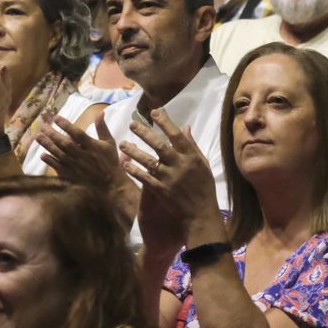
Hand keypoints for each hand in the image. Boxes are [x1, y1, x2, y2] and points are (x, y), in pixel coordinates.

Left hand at [39, 114, 138, 219]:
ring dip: (48, 145)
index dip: (66, 125)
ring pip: (60, 154)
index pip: (77, 134)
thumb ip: (102, 128)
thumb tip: (100, 112)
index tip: (56, 118)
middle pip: (65, 143)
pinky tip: (42, 155)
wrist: (110, 185)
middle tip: (43, 126)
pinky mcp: (72, 176)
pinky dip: (51, 162)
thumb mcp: (109, 143)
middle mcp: (83, 156)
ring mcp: (76, 167)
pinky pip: (59, 168)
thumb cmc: (110, 162)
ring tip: (38, 137)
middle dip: (53, 134)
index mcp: (92, 146)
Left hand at [121, 110, 221, 243]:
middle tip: (132, 124)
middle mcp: (180, 165)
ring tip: (123, 144)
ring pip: (149, 161)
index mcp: (192, 157)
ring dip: (134, 152)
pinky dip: (135, 171)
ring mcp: (170, 179)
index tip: (154, 112)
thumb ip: (193, 146)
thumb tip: (185, 127)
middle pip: (160, 145)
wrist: (201, 214)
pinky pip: (145, 178)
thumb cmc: (204, 188)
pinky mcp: (161, 191)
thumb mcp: (204, 165)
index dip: (165, 122)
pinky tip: (125, 164)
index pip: (177, 135)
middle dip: (145, 133)